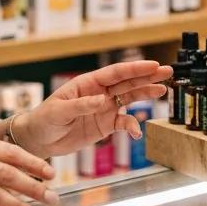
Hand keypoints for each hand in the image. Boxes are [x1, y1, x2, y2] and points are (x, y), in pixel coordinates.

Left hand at [12, 61, 170, 156]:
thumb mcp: (58, 111)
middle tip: (168, 72)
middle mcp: (100, 92)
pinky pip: (123, 123)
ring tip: (163, 91)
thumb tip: (102, 100)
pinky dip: (132, 126)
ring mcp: (104, 108)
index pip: (116, 73)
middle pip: (128, 82)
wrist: (39, 139)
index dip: (135, 69)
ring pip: (130, 98)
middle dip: (148, 77)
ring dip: (146, 95)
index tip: (153, 65)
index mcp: (88, 83)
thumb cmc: (44, 119)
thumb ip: (81, 105)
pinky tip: (137, 132)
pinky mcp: (105, 125)